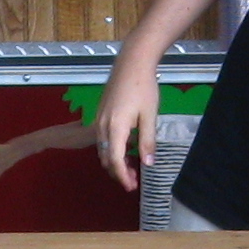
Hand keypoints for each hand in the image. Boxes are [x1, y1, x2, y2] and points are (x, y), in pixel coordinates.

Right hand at [97, 58, 159, 192]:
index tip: (132, 187)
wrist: (132, 62)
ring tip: (132, 166)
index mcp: (115, 128)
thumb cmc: (144, 87)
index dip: (122, 176)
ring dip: (114, 160)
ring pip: (102, 149)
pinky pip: (102, 138)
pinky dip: (111, 148)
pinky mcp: (99, 113)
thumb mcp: (150, 116)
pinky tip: (126, 147)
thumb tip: (148, 163)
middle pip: (105, 158)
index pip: (115, 161)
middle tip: (134, 179)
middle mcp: (102, 126)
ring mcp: (98, 119)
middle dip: (118, 171)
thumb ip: (147, 141)